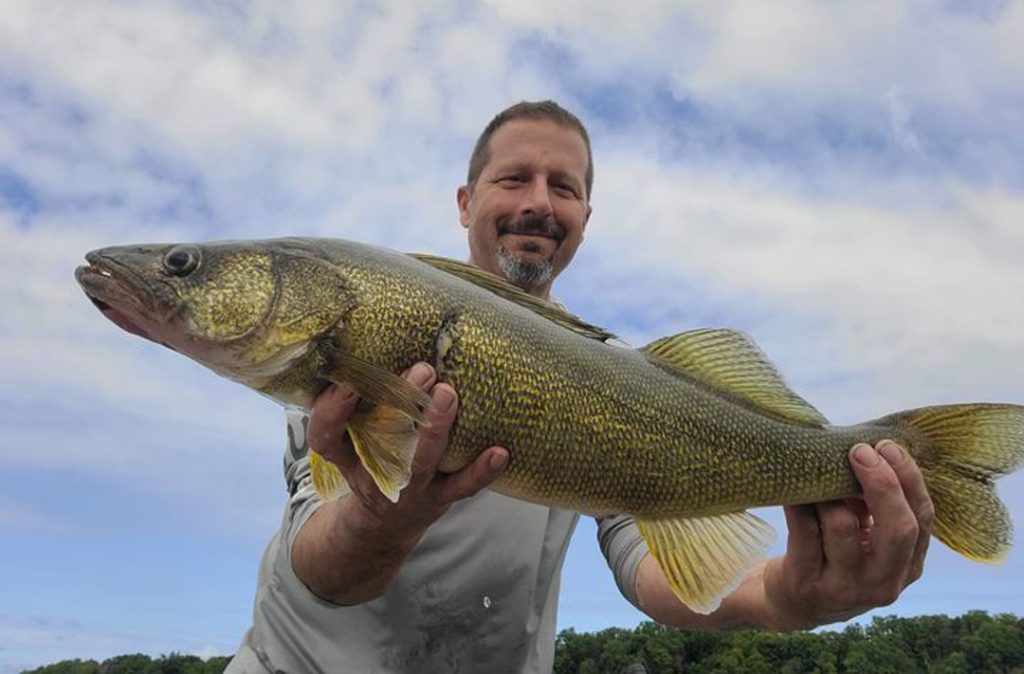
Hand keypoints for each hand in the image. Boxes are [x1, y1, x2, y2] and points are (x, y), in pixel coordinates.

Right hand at [292, 362, 508, 602]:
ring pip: (422, 461)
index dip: (332, 412)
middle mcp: (376, 473)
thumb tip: (379, 339)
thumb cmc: (372, 463)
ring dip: (437, 428)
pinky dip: (482, 470)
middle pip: (383, 442)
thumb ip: (359, 404)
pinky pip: (463, 487)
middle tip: (422, 370)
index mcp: (348, 455)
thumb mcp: (351, 441)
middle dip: (400, 405)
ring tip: (449, 393)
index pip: (326, 436)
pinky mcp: (440, 499)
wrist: (385, 526)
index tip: (346, 383)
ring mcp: (410, 489)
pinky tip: (500, 452)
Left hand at [763, 440, 934, 629]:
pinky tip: (793, 487)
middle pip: (898, 528)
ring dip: (829, 492)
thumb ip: (879, 507)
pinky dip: (799, 502)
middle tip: (859, 451)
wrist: (795, 602)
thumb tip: (873, 451)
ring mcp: (845, 587)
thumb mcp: (870, 540)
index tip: (886, 446)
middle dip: (882, 483)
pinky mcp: (807, 583)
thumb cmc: (837, 557)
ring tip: (818, 473)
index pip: (923, 518)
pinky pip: (803, 530)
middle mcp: (884, 582)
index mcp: (909, 566)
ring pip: (842, 526)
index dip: (908, 478)